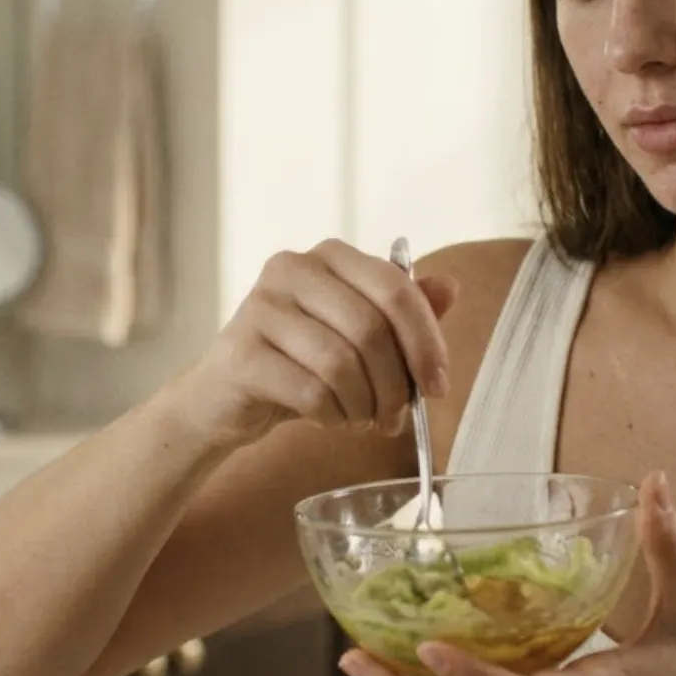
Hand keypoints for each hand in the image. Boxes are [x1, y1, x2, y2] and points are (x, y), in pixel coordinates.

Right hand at [170, 240, 457, 449]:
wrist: (224, 398)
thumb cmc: (300, 362)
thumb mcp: (358, 335)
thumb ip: (402, 311)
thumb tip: (451, 287)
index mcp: (329, 256)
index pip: (394, 288)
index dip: (425, 341)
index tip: (437, 385)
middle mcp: (291, 268)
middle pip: (370, 329)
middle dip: (395, 384)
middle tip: (396, 417)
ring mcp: (261, 307)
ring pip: (341, 363)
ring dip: (364, 405)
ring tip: (362, 419)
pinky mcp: (241, 352)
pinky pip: (310, 391)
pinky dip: (332, 416)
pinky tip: (329, 419)